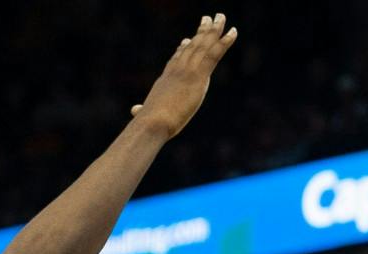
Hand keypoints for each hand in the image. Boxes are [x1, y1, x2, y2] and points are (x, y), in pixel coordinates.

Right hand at [130, 13, 238, 139]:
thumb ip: (140, 112)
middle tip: (208, 19)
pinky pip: (215, 54)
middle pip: (191, 47)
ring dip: (215, 29)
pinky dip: (225, 42)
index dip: (182, 49)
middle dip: (201, 32)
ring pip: (204, 45)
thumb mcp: (144, 114)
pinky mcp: (199, 75)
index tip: (187, 40)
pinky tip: (234, 32)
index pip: (175, 60)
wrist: (154, 121)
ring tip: (221, 17)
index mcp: (165, 79)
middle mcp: (177, 70)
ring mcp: (188, 70)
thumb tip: (133, 112)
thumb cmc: (148, 123)